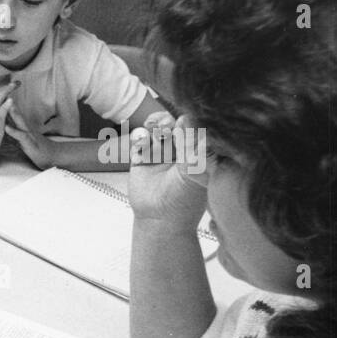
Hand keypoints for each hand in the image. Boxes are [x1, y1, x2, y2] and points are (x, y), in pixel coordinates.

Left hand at [4, 99, 53, 166]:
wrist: (49, 156)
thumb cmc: (33, 146)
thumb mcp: (20, 136)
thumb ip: (12, 129)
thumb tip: (3, 123)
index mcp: (21, 125)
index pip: (12, 112)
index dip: (5, 103)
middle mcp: (24, 127)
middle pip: (16, 113)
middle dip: (9, 103)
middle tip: (2, 92)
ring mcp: (28, 134)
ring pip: (20, 122)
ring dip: (14, 113)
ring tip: (7, 105)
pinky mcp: (29, 143)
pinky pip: (20, 136)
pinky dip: (13, 132)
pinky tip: (7, 128)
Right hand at [127, 114, 207, 228]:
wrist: (160, 220)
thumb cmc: (185, 198)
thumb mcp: (195, 169)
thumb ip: (191, 144)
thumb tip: (186, 117)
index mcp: (198, 150)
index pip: (193, 126)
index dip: (187, 119)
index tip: (184, 121)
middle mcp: (180, 150)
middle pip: (172, 124)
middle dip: (167, 120)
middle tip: (165, 124)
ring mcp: (160, 154)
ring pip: (155, 129)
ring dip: (153, 125)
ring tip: (152, 131)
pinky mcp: (141, 159)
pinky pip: (138, 141)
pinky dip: (138, 137)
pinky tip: (141, 143)